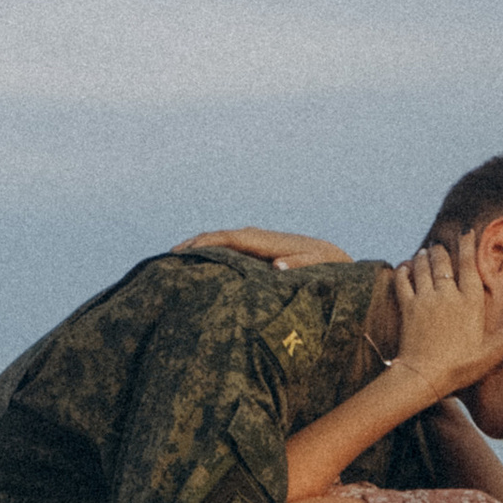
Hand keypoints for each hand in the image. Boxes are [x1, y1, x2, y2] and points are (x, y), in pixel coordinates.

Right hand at [174, 227, 353, 267]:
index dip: (206, 243)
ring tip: (176, 258)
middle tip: (168, 257)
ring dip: (200, 245)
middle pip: (219, 235)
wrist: (334, 257)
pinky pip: (229, 246)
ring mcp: (257, 241)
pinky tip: (201, 261)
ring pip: (222, 239)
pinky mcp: (258, 248)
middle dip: (194, 243)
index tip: (184, 251)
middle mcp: (259, 237)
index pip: (230, 239)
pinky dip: (211, 250)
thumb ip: (300, 265)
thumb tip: (277, 266)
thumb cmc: (327, 266)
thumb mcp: (318, 267)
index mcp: (267, 242)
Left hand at [386, 234, 502, 404]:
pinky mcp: (407, 308)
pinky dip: (403, 271)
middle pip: (443, 261)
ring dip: (424, 257)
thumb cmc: (463, 366)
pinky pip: (402, 282)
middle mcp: (447, 294)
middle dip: (442, 249)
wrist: (424, 376)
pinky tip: (404, 266)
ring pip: (423, 267)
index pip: (469, 264)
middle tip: (440, 243)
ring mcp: (425, 299)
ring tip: (425, 251)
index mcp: (471, 301)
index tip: (466, 231)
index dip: (467, 244)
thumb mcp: (496, 350)